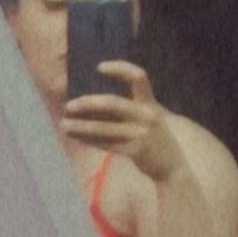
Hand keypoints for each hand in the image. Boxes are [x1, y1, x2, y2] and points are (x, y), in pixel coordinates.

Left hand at [61, 62, 179, 181]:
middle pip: (111, 103)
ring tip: (64, 124)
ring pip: (104, 128)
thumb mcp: (150, 119)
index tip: (98, 68)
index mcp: (151, 103)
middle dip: (87, 103)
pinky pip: (107, 144)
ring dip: (81, 126)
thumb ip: (130, 108)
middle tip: (68, 106)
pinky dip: (90, 140)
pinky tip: (77, 137)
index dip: (119, 68)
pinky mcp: (136, 151)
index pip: (138, 76)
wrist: (173, 168)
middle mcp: (147, 116)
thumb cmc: (155, 140)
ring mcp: (142, 134)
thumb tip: (94, 101)